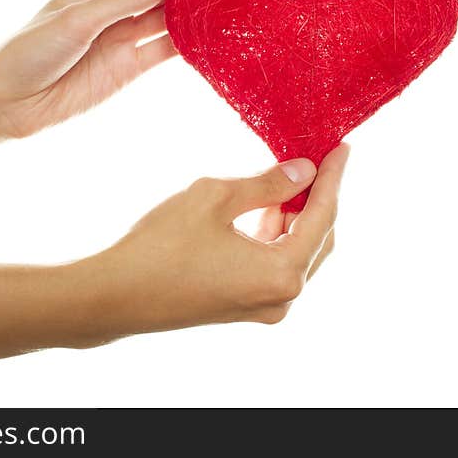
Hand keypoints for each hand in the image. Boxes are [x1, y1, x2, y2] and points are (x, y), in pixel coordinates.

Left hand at [0, 0, 206, 137]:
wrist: (9, 103)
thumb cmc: (29, 52)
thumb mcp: (77, 20)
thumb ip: (127, 1)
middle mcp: (116, 6)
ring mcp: (124, 37)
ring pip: (171, 18)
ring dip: (199, 10)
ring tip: (235, 2)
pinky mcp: (128, 67)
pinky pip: (165, 50)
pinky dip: (189, 44)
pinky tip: (213, 36)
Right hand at [71, 144, 349, 343]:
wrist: (115, 295)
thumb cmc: (161, 244)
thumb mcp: (216, 197)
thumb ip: (269, 183)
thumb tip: (305, 171)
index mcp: (283, 273)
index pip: (323, 215)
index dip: (334, 177)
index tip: (342, 147)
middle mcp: (282, 298)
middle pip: (319, 239)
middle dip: (319, 198)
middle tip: (316, 160)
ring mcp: (264, 310)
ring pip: (298, 255)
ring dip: (296, 217)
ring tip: (285, 180)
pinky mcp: (245, 310)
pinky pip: (276, 268)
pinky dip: (276, 238)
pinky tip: (263, 212)